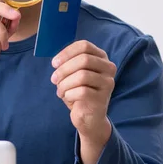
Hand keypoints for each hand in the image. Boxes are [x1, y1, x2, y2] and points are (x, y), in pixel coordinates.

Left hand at [51, 40, 116, 163]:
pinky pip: (82, 92)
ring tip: (60, 91)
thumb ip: (68, 63)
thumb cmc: (79, 92)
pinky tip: (67, 97)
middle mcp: (108, 68)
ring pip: (83, 76)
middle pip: (84, 59)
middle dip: (64, 69)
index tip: (54, 63)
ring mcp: (108, 83)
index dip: (66, 52)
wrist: (88, 117)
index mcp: (101, 57)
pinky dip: (70, 94)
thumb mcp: (74, 74)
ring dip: (65, 83)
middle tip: (54, 80)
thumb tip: (57, 62)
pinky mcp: (103, 98)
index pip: (84, 46)